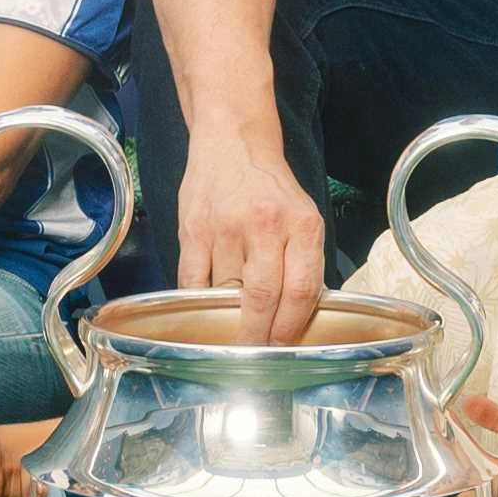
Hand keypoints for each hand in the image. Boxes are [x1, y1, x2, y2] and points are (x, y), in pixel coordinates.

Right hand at [177, 141, 327, 346]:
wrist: (232, 143)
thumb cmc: (270, 188)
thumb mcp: (303, 216)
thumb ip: (304, 261)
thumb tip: (298, 316)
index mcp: (302, 225)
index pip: (301, 291)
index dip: (291, 328)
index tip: (283, 346)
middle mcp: (265, 226)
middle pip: (263, 299)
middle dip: (260, 336)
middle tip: (256, 353)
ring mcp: (226, 228)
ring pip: (226, 294)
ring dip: (229, 320)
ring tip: (232, 332)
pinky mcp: (193, 230)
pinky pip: (193, 283)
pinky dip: (199, 304)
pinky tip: (205, 311)